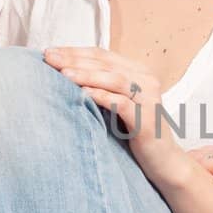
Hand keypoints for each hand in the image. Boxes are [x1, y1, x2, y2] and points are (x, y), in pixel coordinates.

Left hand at [44, 46, 181, 172]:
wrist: (163, 161)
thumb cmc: (134, 131)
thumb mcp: (118, 103)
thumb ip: (100, 86)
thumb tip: (62, 73)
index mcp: (138, 72)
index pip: (102, 55)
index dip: (75, 51)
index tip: (49, 52)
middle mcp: (146, 81)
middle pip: (106, 64)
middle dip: (75, 59)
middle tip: (49, 58)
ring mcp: (149, 100)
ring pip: (115, 80)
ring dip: (86, 75)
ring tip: (62, 74)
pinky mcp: (147, 120)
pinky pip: (122, 104)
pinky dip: (101, 96)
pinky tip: (83, 94)